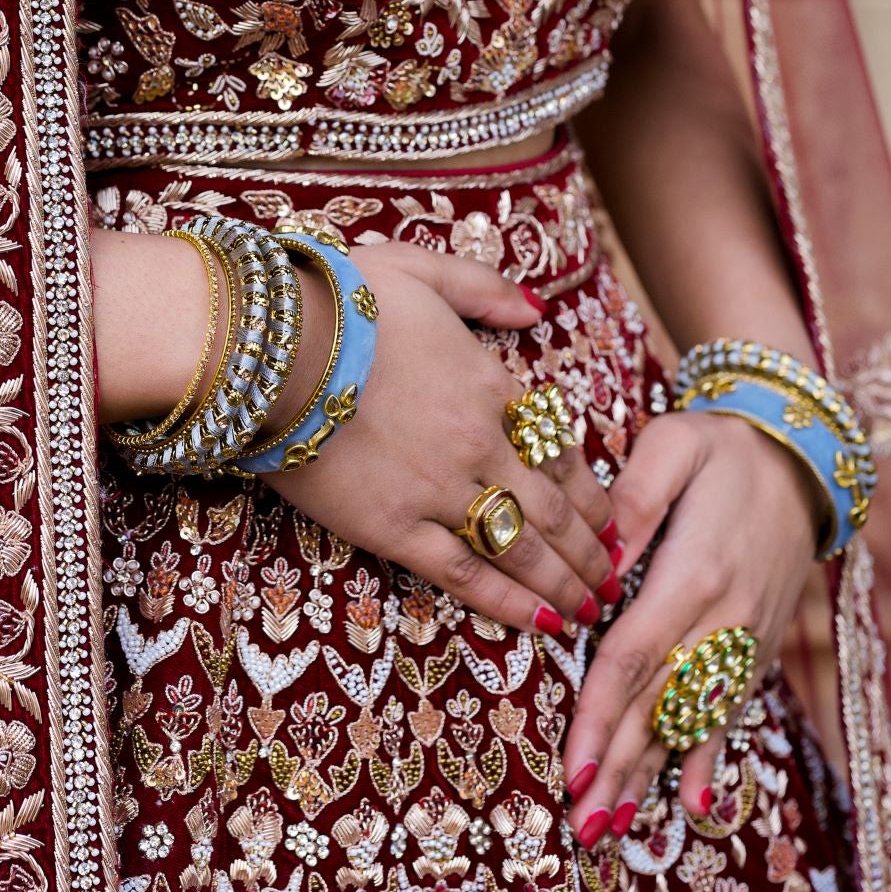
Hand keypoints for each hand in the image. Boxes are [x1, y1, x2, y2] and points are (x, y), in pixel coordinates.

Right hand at [258, 241, 615, 637]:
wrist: (277, 345)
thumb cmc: (341, 299)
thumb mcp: (422, 268)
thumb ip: (484, 287)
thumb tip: (536, 308)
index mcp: (490, 384)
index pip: (558, 447)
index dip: (590, 491)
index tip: (610, 519)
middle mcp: (480, 443)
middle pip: (553, 507)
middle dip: (589, 549)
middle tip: (613, 580)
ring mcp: (440, 488)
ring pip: (520, 546)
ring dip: (563, 583)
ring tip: (592, 612)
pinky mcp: (393, 526)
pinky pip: (462, 572)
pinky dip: (506, 602)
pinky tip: (539, 624)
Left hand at [561, 409, 820, 846]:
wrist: (800, 461)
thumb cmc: (721, 449)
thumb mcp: (672, 446)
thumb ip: (631, 497)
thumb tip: (598, 557)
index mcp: (693, 571)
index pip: (635, 655)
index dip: (601, 713)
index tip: (572, 764)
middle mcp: (724, 617)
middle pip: (659, 703)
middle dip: (617, 765)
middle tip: (580, 822)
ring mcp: (745, 638)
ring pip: (691, 718)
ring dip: (651, 774)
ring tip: (613, 827)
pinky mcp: (756, 647)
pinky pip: (727, 709)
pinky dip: (709, 757)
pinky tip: (693, 804)